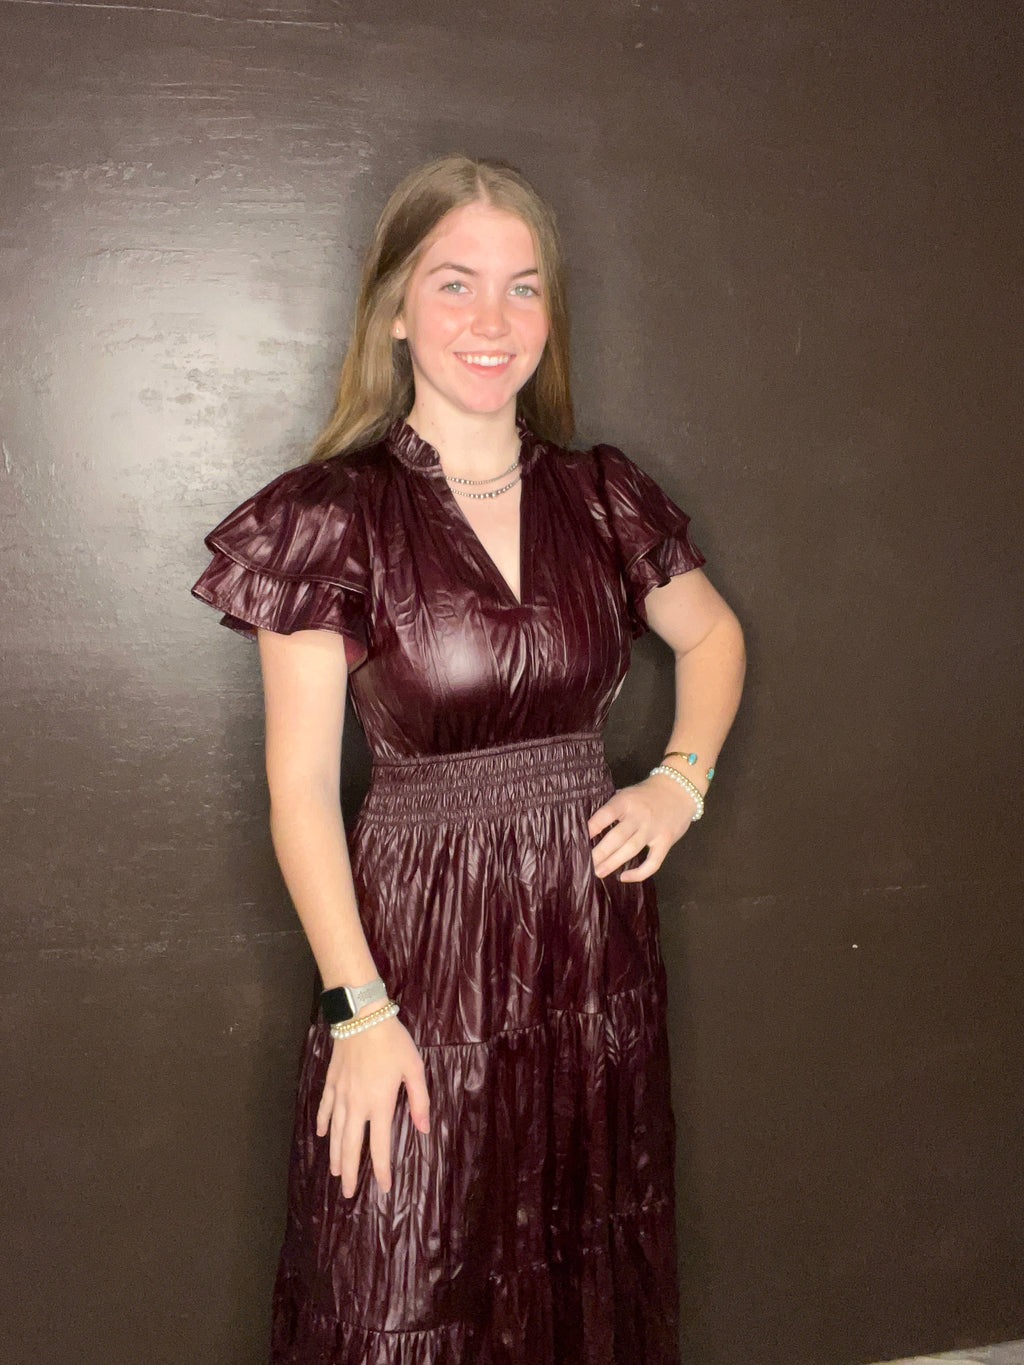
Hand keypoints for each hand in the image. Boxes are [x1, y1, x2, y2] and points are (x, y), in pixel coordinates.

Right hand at [316, 1012, 430, 1197]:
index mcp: (379, 1103)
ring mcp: (341, 1094)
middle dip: (350, 1172)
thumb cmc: (393, 1041)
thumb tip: (423, 1129)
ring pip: (335, 1132)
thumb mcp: (414, 1068)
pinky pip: (324, 1108)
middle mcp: (357, 1105)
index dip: (381, 1169)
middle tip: (348, 1194)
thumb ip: (419, 1100)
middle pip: (351, 1145)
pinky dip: (321, 1123)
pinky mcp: (331, 1082)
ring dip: (335, 1155)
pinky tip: (320, 1134)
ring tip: (335, 1173)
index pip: (380, 1145)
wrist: (362, 1017)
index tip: (383, 1187)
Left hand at [587, 773, 698, 882]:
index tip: (579, 839)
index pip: (606, 815)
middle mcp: (639, 816)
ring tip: (598, 872)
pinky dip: (639, 873)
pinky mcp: (665, 841)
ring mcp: (653, 830)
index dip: (592, 827)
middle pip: (617, 837)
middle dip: (600, 853)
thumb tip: (589, 826)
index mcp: (626, 801)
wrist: (680, 790)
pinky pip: (652, 862)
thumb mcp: (627, 793)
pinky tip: (624, 877)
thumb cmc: (647, 794)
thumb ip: (612, 807)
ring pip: (631, 850)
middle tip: (586, 864)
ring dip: (613, 863)